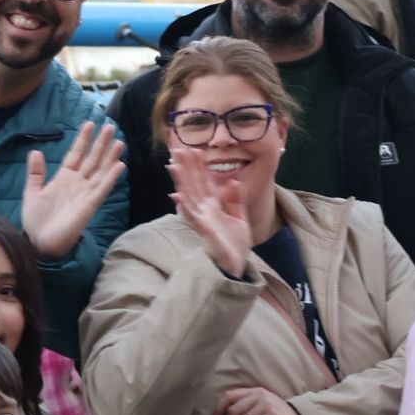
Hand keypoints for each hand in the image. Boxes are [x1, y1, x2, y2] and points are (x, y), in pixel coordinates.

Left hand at [20, 121, 124, 259]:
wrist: (39, 242)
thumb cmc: (36, 220)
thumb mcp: (32, 192)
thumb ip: (35, 173)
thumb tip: (35, 152)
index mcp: (64, 177)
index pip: (76, 154)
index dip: (83, 140)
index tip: (90, 124)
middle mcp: (77, 183)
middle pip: (92, 159)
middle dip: (101, 143)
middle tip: (110, 126)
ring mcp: (85, 194)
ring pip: (100, 172)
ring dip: (110, 157)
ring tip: (119, 142)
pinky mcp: (89, 206)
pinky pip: (102, 190)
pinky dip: (110, 178)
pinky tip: (119, 165)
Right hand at [167, 146, 252, 275]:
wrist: (236, 266)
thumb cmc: (235, 245)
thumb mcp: (240, 218)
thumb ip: (236, 200)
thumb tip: (233, 181)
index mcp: (214, 206)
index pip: (205, 182)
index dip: (199, 167)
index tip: (194, 150)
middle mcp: (205, 210)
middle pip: (194, 184)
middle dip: (187, 167)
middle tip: (177, 149)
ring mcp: (203, 220)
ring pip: (190, 196)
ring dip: (181, 181)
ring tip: (174, 166)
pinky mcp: (204, 230)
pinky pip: (192, 217)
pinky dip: (184, 207)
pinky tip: (177, 196)